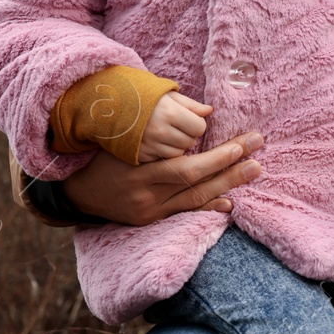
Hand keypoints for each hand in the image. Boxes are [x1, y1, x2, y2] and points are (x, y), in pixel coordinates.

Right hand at [63, 132, 264, 225]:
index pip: (184, 168)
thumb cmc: (104, 152)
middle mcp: (144, 195)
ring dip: (228, 185)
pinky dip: (208, 207)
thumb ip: (161, 127)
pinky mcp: (149, 221)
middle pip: (196, 183)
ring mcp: (147, 212)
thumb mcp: (126, 136)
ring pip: (194, 200)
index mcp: (137, 171)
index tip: (240, 145)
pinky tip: (230, 203)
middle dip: (231, 168)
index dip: (216, 159)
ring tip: (255, 169)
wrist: (75, 190)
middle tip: (258, 150)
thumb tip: (207, 112)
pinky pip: (183, 214)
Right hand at [136, 91, 210, 162]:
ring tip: (167, 135)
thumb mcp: (167, 95)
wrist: (107, 107)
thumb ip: (190, 104)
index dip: (197, 124)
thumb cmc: (142, 97)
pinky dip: (163, 153)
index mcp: (170, 113)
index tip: (190, 120)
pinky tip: (156, 143)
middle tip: (178, 128)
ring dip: (177, 146)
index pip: (199, 127)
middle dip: (188, 136)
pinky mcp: (139, 155)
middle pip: (189, 142)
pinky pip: (162, 160)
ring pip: (178, 154)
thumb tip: (209, 111)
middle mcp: (160, 131)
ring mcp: (148, 145)